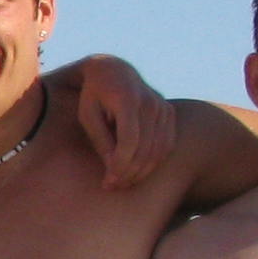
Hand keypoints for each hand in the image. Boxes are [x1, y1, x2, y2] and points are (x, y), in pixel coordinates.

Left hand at [66, 53, 174, 191]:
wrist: (114, 72)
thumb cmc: (94, 96)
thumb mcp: (88, 116)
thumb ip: (101, 141)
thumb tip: (113, 169)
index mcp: (126, 98)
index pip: (129, 140)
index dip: (120, 165)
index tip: (107, 182)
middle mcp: (150, 102)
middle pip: (145, 148)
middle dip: (129, 173)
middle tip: (112, 187)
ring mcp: (163, 107)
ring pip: (158, 150)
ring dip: (142, 172)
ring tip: (123, 183)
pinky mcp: (169, 113)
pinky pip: (167, 145)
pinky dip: (154, 162)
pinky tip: (137, 172)